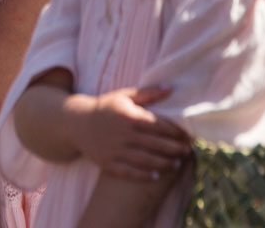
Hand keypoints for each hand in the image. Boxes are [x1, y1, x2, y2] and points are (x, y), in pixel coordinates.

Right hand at [64, 85, 190, 180]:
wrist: (77, 123)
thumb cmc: (106, 107)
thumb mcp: (124, 96)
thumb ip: (148, 93)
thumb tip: (170, 88)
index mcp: (128, 116)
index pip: (157, 124)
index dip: (174, 131)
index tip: (187, 135)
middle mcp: (122, 134)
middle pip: (153, 143)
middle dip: (173, 148)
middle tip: (187, 150)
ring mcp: (114, 150)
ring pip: (143, 160)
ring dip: (162, 163)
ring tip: (177, 164)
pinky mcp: (106, 163)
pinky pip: (127, 172)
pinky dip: (142, 175)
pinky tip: (156, 176)